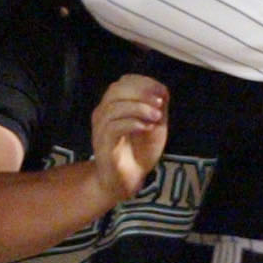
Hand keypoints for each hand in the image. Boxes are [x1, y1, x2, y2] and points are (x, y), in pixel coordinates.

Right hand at [87, 74, 170, 198]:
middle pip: (116, 90)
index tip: (162, 91)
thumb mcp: (155, 125)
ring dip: (139, 108)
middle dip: (141, 93)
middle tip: (160, 103)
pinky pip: (113, 127)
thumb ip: (158, 107)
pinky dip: (132, 123)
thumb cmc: (140, 151)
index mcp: (114, 104)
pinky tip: (147, 127)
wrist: (128, 180)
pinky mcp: (103, 144)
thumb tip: (162, 90)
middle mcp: (103, 113)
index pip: (123, 82)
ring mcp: (100, 128)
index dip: (144, 83)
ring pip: (114, 107)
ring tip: (157, 117)